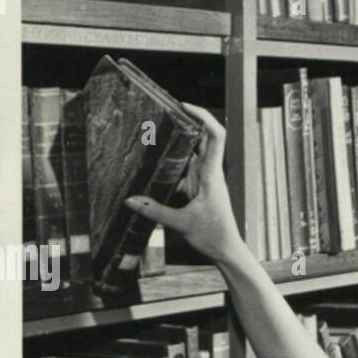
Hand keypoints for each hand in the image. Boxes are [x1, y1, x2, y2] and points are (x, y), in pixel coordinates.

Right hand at [125, 103, 247, 266]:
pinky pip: (185, 169)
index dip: (203, 117)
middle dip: (186, 122)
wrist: (226, 250)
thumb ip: (155, 211)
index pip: (215, 136)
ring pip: (192, 153)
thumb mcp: (181, 224)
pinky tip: (156, 163)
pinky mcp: (199, 189)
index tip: (184, 106)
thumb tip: (130, 201)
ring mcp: (205, 180)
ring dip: (178, 142)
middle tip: (164, 111)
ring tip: (155, 130)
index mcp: (210, 175)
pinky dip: (173, 164)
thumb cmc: (212, 236)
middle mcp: (209, 173)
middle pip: (202, 138)